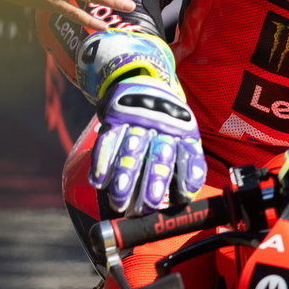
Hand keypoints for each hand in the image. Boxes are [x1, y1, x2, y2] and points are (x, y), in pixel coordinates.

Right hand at [91, 75, 208, 215]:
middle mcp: (164, 126)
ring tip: (119, 198)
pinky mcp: (116, 117)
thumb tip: (182, 202)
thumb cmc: (164, 126)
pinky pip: (108, 140)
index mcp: (185, 133)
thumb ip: (183, 168)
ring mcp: (139, 120)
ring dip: (125, 175)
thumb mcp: (181, 138)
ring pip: (132, 149)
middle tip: (147, 205)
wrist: (142, 83)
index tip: (185, 194)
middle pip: (160, 155)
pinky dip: (102, 161)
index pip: (190, 155)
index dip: (189, 175)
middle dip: (154, 181)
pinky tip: (98, 181)